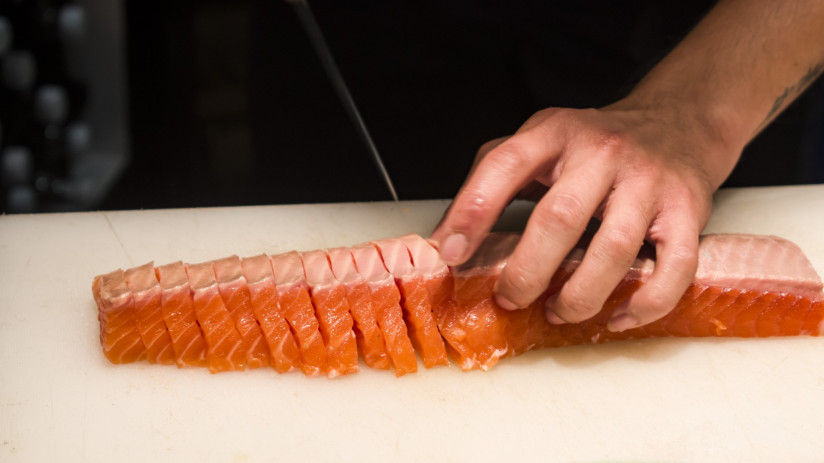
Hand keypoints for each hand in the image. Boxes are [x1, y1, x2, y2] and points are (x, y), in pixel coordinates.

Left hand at [431, 101, 735, 330]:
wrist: (677, 122)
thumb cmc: (593, 144)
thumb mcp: (538, 141)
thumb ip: (490, 180)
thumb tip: (447, 241)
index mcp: (556, 132)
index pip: (505, 164)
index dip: (473, 211)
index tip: (451, 254)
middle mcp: (603, 152)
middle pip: (559, 219)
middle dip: (527, 272)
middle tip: (509, 298)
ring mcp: (649, 181)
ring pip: (613, 250)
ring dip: (578, 296)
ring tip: (557, 312)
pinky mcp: (688, 210)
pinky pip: (673, 269)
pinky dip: (643, 304)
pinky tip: (616, 317)